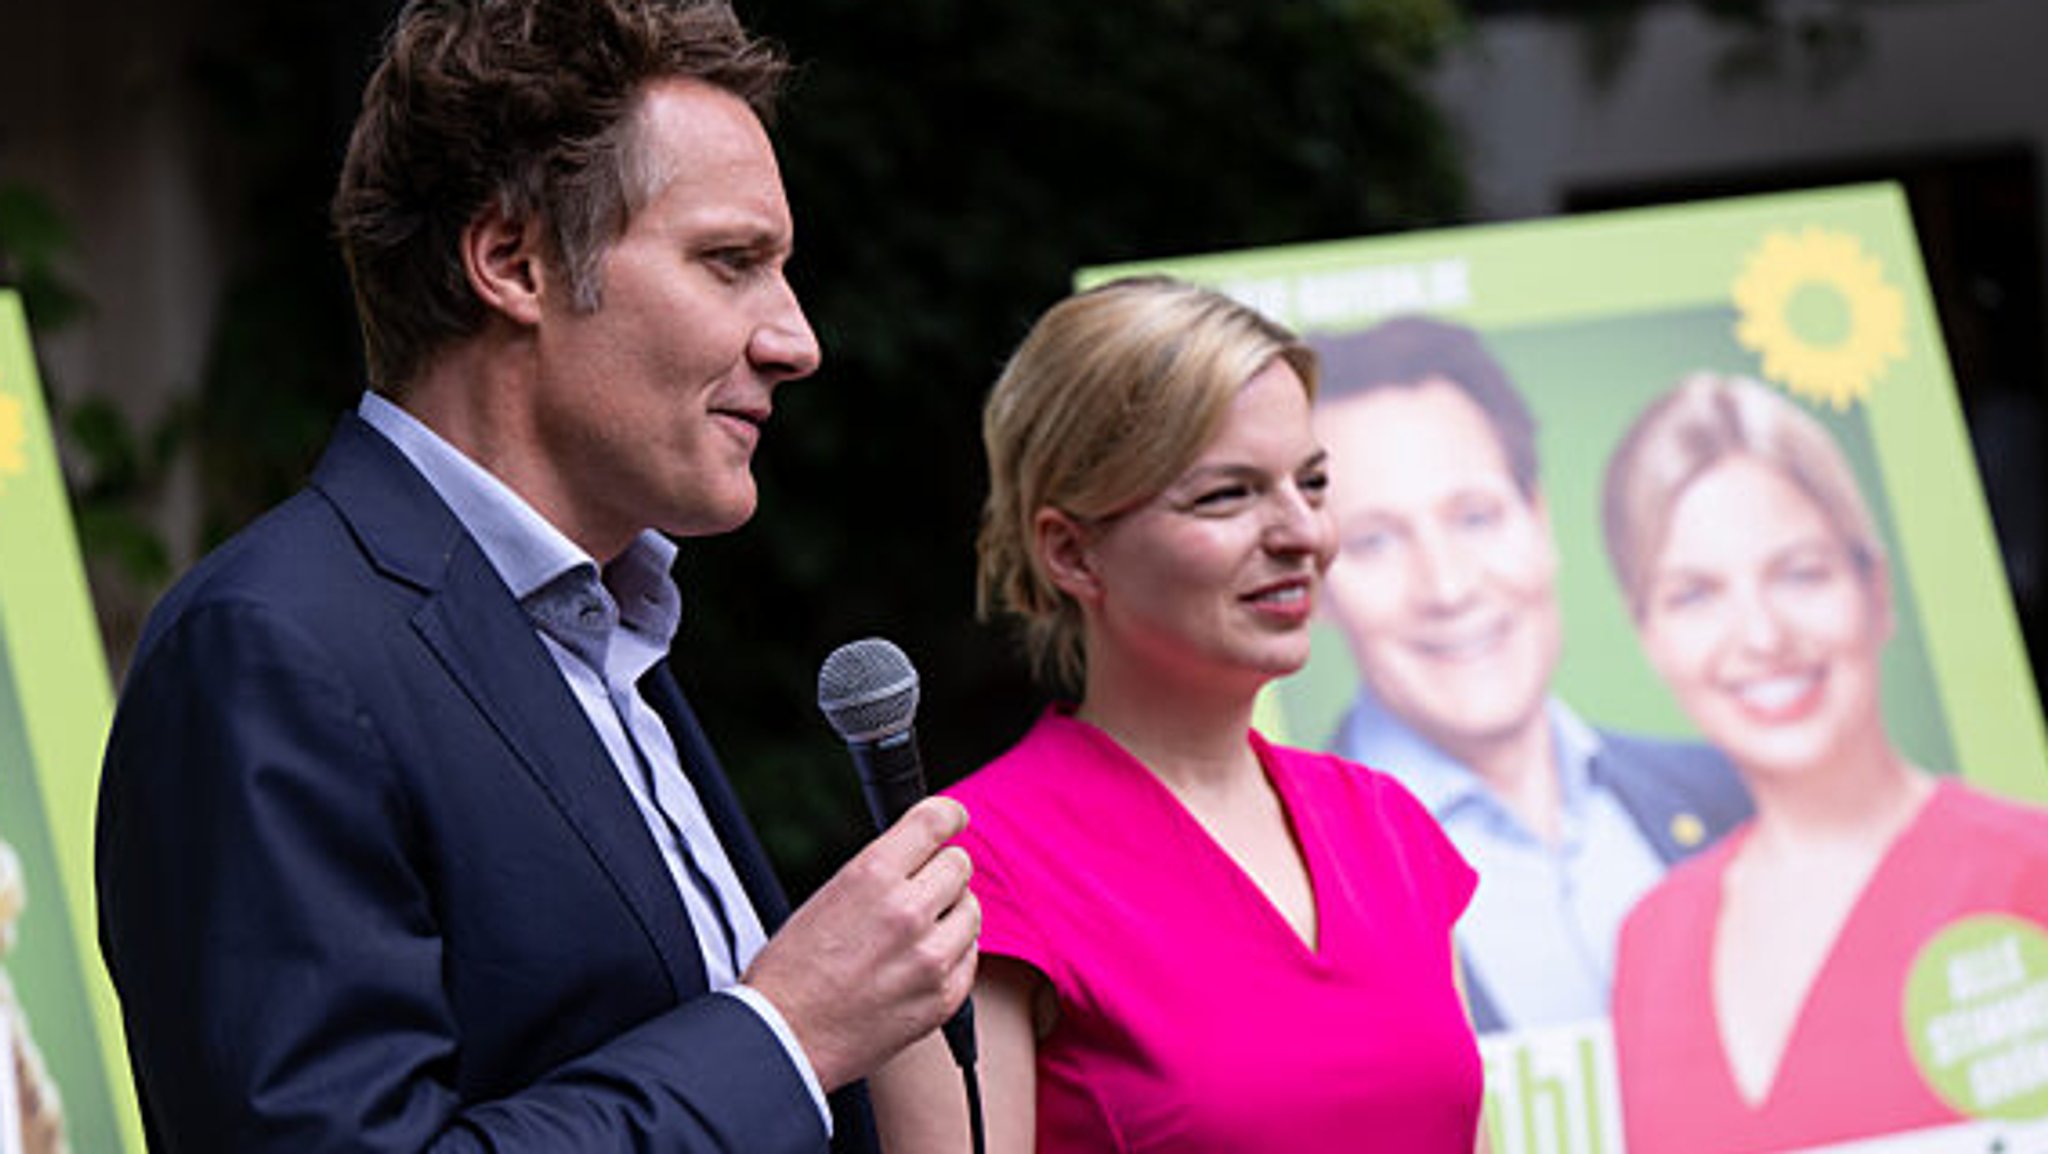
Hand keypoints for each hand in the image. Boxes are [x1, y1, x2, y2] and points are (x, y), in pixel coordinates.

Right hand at [744, 796, 979, 1090]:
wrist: (785, 1040)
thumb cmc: (793, 971)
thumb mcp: (828, 896)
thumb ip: (882, 872)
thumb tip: (923, 857)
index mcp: (873, 876)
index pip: (934, 822)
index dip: (949, 815)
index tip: (955, 819)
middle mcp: (908, 911)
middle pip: (960, 864)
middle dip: (941, 872)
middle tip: (918, 891)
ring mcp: (931, 958)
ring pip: (972, 910)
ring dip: (950, 915)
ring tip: (914, 934)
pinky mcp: (945, 997)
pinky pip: (971, 956)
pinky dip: (952, 955)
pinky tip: (918, 965)